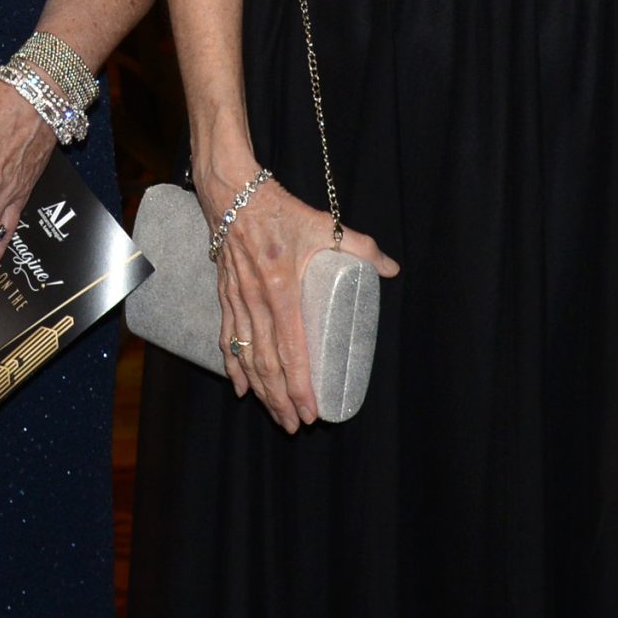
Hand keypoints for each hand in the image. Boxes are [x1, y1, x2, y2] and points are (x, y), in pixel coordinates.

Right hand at [201, 171, 398, 432]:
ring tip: (276, 415)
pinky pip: (227, 338)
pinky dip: (233, 366)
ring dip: (261, 390)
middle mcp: (255, 301)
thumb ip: (360, 246)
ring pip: (246, 356)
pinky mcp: (225, 296)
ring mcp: (237, 300)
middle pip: (267, 362)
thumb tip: (392, 268)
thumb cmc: (279, 210)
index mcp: (280, 288)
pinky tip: (241, 388)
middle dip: (281, 398)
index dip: (300, 384)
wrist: (232, 192)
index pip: (291, 348)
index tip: (311, 409)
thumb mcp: (322, 225)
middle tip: (297, 425)